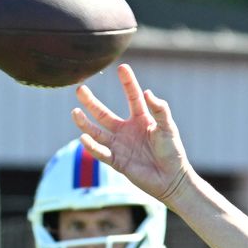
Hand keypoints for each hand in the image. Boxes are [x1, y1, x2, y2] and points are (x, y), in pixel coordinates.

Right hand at [71, 64, 193, 205]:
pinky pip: (101, 153)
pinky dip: (92, 147)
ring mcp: (120, 145)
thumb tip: (147, 92)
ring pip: (97, 132)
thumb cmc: (173, 152)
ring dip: (85, 124)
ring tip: (75, 112)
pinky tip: (84, 138)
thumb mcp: (168, 128)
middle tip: (80, 89)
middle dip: (91, 102)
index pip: (132, 97)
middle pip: (104, 113)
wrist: (172, 180)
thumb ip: (160, 110)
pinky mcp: (118, 161)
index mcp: (141, 119)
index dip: (128, 83)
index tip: (122, 68)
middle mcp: (127, 130)